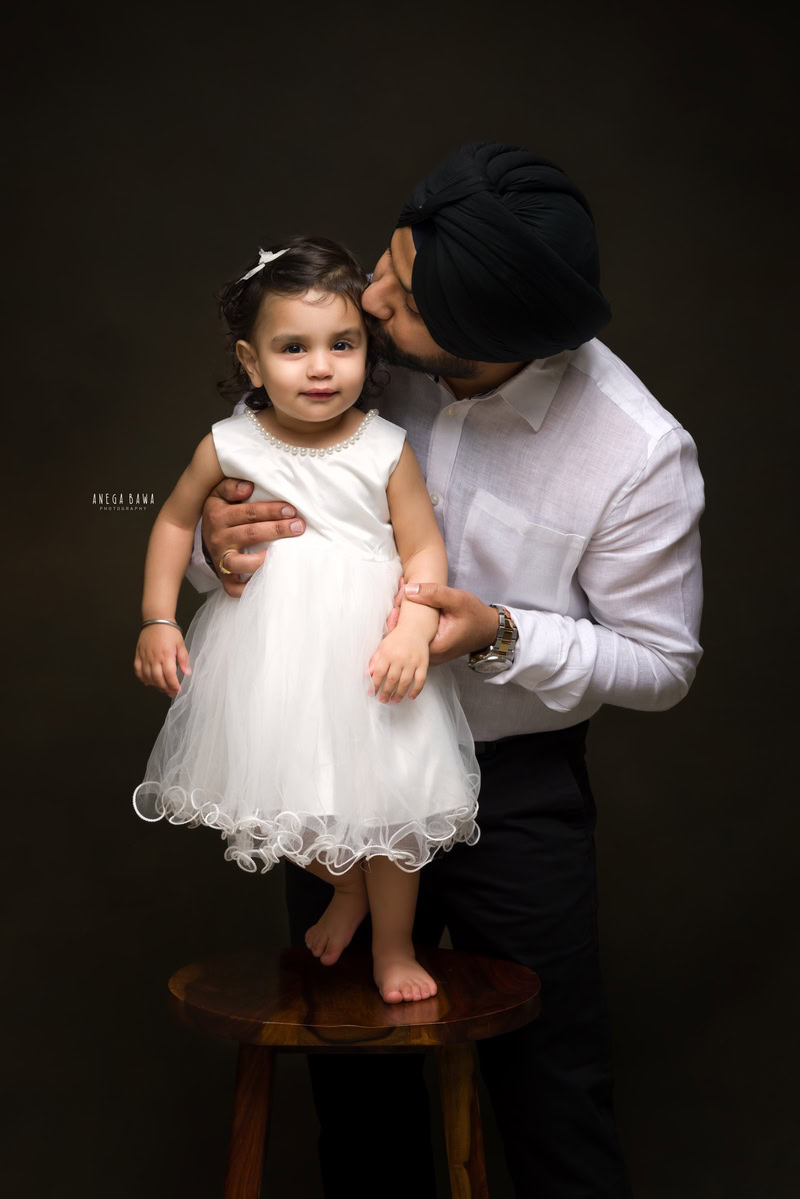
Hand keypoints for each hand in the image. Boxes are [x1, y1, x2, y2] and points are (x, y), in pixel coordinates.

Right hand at [134, 625, 190, 697]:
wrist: (156, 620)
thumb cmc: (169, 631)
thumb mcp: (181, 644)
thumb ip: (184, 660)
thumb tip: (187, 673)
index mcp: (166, 655)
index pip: (169, 675)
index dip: (173, 685)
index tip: (177, 690)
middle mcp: (154, 658)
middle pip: (158, 679)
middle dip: (165, 688)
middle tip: (170, 692)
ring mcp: (145, 657)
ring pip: (147, 677)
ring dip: (155, 685)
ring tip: (161, 688)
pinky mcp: (138, 655)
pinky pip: (138, 670)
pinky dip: (142, 678)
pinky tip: (148, 682)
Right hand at [201, 477, 305, 597]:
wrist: (202, 537)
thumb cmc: (220, 512)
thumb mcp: (219, 494)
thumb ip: (231, 487)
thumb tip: (248, 487)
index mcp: (218, 515)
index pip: (248, 513)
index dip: (271, 511)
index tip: (291, 510)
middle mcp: (218, 538)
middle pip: (251, 534)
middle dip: (277, 530)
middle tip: (299, 526)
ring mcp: (221, 560)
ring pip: (242, 562)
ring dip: (264, 559)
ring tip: (286, 554)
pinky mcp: (224, 578)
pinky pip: (235, 589)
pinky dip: (250, 588)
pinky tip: (268, 579)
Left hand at [368, 627, 428, 702]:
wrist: (415, 628)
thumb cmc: (397, 638)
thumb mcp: (383, 646)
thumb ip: (375, 660)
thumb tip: (367, 675)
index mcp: (388, 653)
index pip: (379, 673)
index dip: (374, 685)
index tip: (372, 693)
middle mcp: (400, 658)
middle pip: (392, 680)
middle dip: (386, 692)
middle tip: (383, 700)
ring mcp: (413, 662)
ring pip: (405, 683)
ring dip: (399, 694)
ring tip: (394, 700)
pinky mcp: (423, 664)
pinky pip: (420, 680)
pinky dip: (416, 690)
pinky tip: (411, 696)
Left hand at [393, 584, 498, 664]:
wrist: (488, 628)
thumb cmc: (475, 614)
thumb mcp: (456, 600)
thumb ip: (433, 594)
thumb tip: (408, 590)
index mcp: (435, 648)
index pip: (405, 638)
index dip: (397, 619)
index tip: (398, 599)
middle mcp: (430, 657)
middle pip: (403, 639)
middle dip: (397, 616)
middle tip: (399, 593)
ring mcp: (430, 656)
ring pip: (407, 640)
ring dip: (402, 620)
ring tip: (401, 596)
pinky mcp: (430, 652)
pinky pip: (413, 640)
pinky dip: (409, 624)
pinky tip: (408, 606)